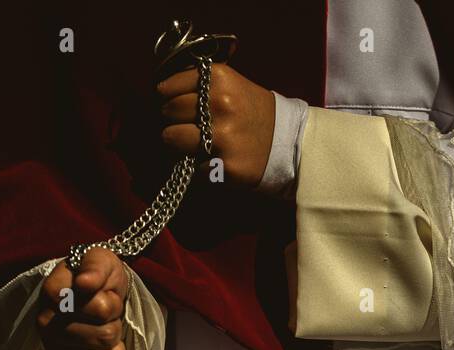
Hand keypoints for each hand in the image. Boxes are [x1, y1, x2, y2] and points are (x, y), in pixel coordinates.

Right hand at [35, 248, 127, 349]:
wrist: (92, 299)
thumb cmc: (98, 280)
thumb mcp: (101, 261)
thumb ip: (95, 267)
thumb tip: (85, 283)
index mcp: (54, 294)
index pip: (99, 309)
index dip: (112, 304)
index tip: (106, 296)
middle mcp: (47, 325)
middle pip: (105, 337)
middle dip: (116, 328)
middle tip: (108, 321)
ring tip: (109, 342)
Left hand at [158, 63, 275, 188]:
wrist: (290, 142)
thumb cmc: (254, 112)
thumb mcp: (231, 85)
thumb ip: (200, 85)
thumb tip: (163, 92)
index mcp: (219, 79)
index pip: (168, 87)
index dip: (165, 97)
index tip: (169, 103)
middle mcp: (219, 104)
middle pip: (168, 112)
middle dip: (172, 120)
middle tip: (184, 125)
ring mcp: (221, 136)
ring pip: (172, 138)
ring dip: (177, 144)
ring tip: (192, 144)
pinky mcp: (224, 165)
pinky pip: (192, 165)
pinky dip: (199, 165)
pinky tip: (214, 160)